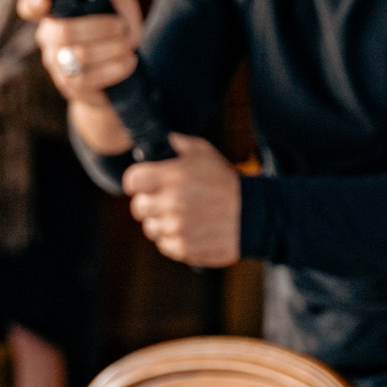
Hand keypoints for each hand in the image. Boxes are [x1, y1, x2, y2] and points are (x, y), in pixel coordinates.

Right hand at [19, 0, 143, 155]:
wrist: (117, 78)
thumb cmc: (113, 35)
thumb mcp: (119, 4)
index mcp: (55, 13)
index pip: (31, 5)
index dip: (32, 1)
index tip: (44, 0)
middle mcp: (49, 37)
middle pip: (64, 31)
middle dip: (99, 28)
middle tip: (122, 27)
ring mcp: (57, 63)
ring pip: (79, 55)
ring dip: (112, 49)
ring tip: (129, 45)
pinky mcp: (70, 85)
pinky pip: (88, 78)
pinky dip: (115, 68)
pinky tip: (128, 62)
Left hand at [120, 134, 240, 267]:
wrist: (254, 213)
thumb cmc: (226, 182)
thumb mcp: (205, 153)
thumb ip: (179, 144)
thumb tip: (161, 140)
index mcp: (172, 176)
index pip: (132, 180)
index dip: (137, 182)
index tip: (144, 184)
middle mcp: (171, 202)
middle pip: (138, 207)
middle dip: (149, 203)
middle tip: (165, 201)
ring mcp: (177, 227)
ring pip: (151, 228)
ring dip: (162, 222)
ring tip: (182, 215)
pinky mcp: (185, 247)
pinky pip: (165, 244)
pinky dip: (173, 239)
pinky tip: (189, 229)